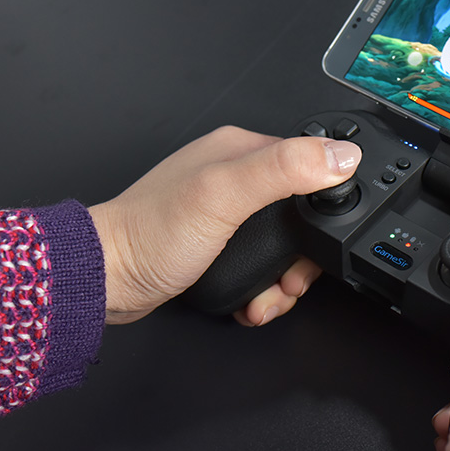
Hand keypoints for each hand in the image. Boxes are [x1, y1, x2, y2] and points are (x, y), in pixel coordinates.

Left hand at [88, 126, 360, 324]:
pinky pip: (260, 262)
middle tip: (291, 279)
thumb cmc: (152, 235)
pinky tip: (253, 300)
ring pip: (283, 244)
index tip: (319, 240)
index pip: (310, 165)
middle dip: (302, 256)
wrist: (106, 280)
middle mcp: (235, 176)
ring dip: (283, 279)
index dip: (325, 205)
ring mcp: (226, 211)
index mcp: (241, 149)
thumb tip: (343, 156)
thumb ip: (284, 170)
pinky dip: (263, 287)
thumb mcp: (225, 195)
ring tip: (269, 298)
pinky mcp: (218, 242)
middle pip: (300, 212)